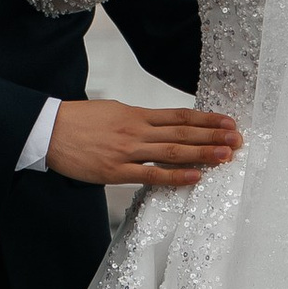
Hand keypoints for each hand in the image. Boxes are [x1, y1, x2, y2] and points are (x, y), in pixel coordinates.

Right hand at [46, 96, 241, 188]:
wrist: (49, 130)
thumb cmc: (78, 121)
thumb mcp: (112, 111)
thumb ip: (137, 119)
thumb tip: (160, 124)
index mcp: (136, 115)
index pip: (180, 116)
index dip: (206, 120)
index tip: (228, 122)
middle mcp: (137, 131)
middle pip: (182, 133)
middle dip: (213, 137)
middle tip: (238, 139)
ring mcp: (128, 152)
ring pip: (172, 152)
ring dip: (202, 154)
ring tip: (226, 155)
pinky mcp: (116, 172)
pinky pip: (151, 175)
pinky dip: (175, 176)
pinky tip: (195, 177)